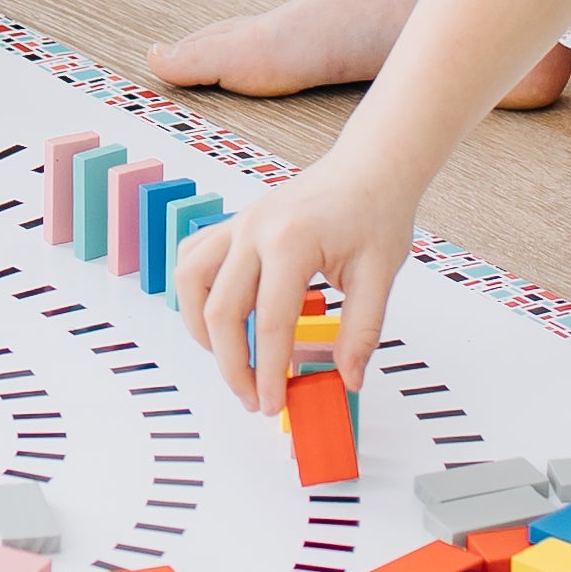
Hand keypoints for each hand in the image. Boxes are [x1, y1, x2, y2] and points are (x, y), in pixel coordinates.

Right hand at [174, 150, 420, 410]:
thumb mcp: (380, 275)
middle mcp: (254, 230)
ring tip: (227, 359)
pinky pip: (193, 258)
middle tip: (253, 397)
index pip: (270, 324)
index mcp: (291, 242)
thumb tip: (349, 379)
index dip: (268, 372)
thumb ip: (361, 331)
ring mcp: (239, 224)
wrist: (369, 167)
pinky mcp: (235, 224)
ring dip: (200, 328)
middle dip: (231, 364)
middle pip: (221, 311)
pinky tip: (217, 315)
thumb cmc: (375, 211)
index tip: (272, 404)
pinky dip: (195, 291)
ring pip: (190, 282)